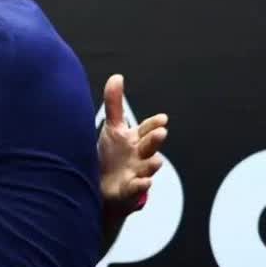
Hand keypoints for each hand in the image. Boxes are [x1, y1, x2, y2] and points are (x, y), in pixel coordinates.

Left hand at [97, 74, 168, 213]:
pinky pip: (136, 188)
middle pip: (150, 146)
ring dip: (153, 164)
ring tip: (156, 161)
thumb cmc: (112, 155)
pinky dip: (141, 186)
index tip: (162, 119)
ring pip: (148, 168)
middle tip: (162, 132)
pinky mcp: (129, 190)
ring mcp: (136, 173)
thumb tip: (117, 76)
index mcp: (136, 140)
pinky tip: (145, 182)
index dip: (154, 124)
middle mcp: (140, 155)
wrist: (103, 187)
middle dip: (155, 139)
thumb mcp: (112, 129)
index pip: (147, 129)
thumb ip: (115, 104)